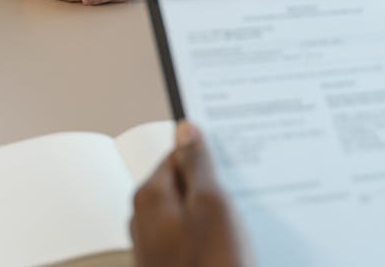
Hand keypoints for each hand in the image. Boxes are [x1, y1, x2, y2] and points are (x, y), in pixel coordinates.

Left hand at [131, 121, 250, 266]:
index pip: (179, 153)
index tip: (230, 159)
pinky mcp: (171, 262)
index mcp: (150, 196)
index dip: (209, 154)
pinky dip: (213, 236)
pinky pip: (195, 235)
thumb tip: (187, 131)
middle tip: (239, 199)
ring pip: (193, 212)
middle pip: (186, 183)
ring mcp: (157, 244)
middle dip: (214, 187)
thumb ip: (198, 164)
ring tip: (238, 228)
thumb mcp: (211, 206)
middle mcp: (145, 218)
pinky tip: (230, 246)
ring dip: (216, 215)